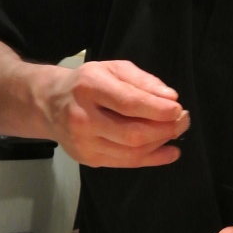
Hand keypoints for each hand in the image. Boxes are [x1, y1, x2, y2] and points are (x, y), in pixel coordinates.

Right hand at [40, 59, 189, 167]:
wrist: (49, 103)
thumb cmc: (87, 82)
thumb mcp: (112, 69)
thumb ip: (142, 81)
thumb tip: (170, 98)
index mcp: (88, 88)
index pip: (128, 103)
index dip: (157, 109)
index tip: (178, 108)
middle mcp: (82, 118)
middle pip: (131, 133)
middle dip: (164, 129)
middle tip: (183, 120)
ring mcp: (83, 143)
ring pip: (131, 151)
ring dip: (160, 143)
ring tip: (176, 131)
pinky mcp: (88, 159)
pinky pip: (126, 163)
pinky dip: (152, 159)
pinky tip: (169, 152)